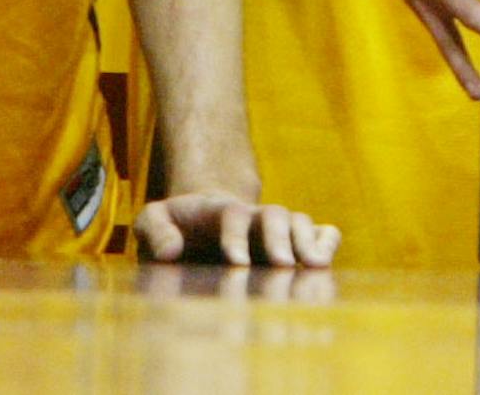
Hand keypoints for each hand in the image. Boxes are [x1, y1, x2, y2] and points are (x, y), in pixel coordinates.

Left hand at [135, 189, 340, 266]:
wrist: (201, 225)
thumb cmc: (173, 229)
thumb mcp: (152, 221)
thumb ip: (154, 229)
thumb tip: (171, 251)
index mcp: (218, 212)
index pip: (232, 216)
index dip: (236, 236)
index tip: (237, 264)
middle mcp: (252, 218)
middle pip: (274, 214)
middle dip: (279, 238)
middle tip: (281, 265)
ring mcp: (275, 229)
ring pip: (299, 223)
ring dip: (306, 242)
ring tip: (313, 267)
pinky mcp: (292, 243)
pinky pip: (321, 232)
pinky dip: (327, 241)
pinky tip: (324, 260)